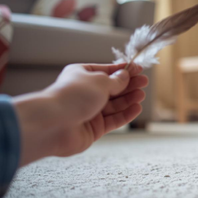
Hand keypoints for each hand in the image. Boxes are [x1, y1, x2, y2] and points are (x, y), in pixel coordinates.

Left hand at [13, 63, 148, 166]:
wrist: (54, 124)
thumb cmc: (73, 96)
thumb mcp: (99, 81)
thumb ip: (116, 80)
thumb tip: (125, 76)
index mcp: (82, 75)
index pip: (106, 71)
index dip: (123, 70)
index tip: (139, 69)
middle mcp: (85, 93)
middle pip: (111, 88)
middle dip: (128, 85)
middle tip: (144, 82)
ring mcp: (89, 111)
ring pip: (114, 104)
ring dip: (128, 99)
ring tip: (141, 95)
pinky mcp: (93, 128)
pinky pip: (113, 120)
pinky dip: (125, 114)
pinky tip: (136, 108)